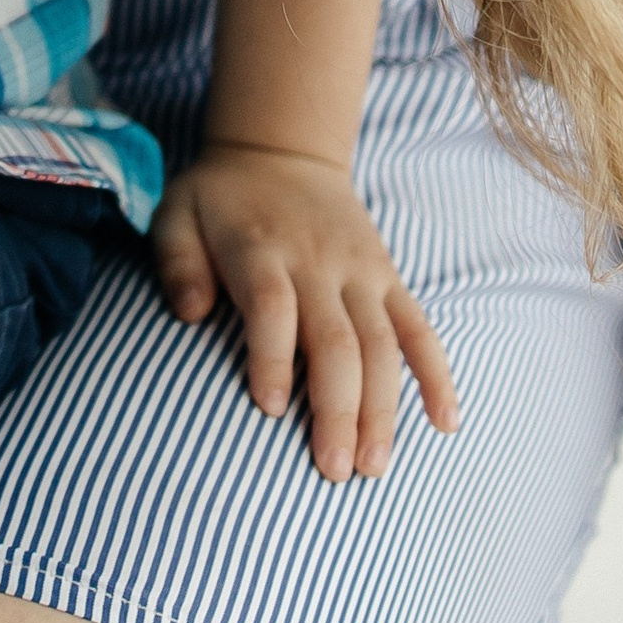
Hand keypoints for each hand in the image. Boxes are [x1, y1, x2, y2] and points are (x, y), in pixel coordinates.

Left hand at [151, 141, 457, 481]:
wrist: (279, 150)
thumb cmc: (217, 199)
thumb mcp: (175, 214)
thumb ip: (176, 263)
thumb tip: (187, 315)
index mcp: (260, 249)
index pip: (273, 307)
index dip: (272, 357)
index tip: (270, 408)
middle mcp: (316, 262)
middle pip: (335, 339)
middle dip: (338, 408)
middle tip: (335, 471)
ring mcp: (359, 271)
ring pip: (381, 344)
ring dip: (384, 407)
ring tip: (376, 466)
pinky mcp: (387, 276)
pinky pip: (419, 327)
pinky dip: (436, 373)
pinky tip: (446, 422)